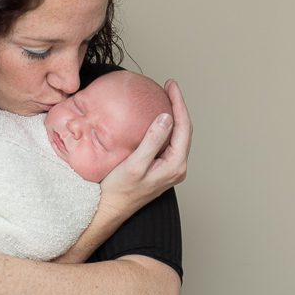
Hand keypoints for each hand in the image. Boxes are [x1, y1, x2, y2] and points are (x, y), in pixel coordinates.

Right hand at [98, 79, 191, 217]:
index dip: (179, 103)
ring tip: (165, 97)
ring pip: (177, 135)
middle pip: (183, 129)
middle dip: (178, 106)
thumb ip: (152, 141)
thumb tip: (167, 118)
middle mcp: (177, 167)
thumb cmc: (120, 191)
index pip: (183, 127)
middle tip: (169, 87)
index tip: (171, 85)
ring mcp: (170, 168)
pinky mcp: (161, 168)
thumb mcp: (135, 164)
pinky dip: (164, 126)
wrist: (110, 209)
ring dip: (173, 115)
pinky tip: (155, 117)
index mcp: (175, 165)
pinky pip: (168, 142)